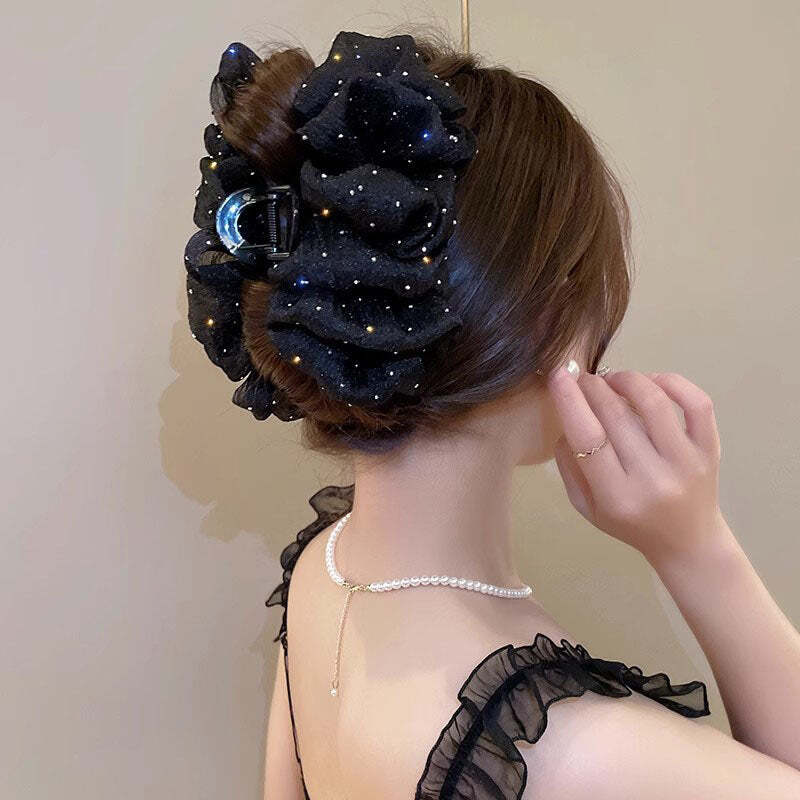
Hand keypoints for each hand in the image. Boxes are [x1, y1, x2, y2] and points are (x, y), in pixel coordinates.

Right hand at [547, 366, 726, 564]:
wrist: (687, 543)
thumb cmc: (629, 524)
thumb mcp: (585, 506)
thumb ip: (568, 464)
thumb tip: (567, 414)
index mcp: (617, 498)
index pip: (589, 438)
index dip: (570, 400)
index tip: (559, 374)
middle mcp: (654, 480)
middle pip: (617, 416)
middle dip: (594, 387)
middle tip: (583, 379)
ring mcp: (686, 463)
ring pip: (654, 402)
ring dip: (627, 379)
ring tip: (613, 380)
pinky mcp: (711, 449)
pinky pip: (696, 403)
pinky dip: (671, 382)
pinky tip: (651, 382)